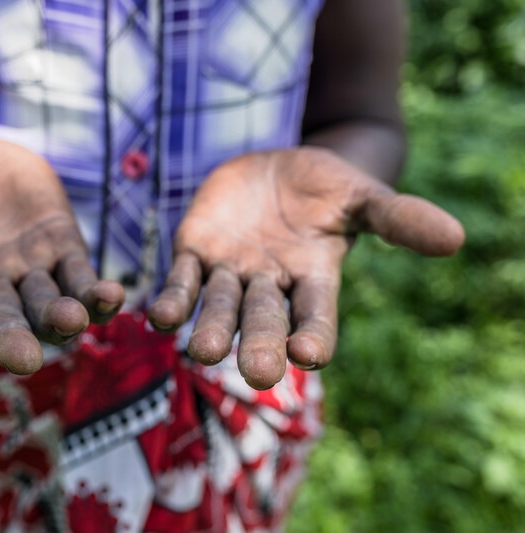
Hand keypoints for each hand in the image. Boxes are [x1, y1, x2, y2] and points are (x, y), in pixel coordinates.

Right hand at [0, 134, 124, 373]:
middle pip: (5, 321)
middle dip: (14, 339)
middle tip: (24, 359)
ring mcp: (31, 272)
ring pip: (48, 304)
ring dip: (62, 316)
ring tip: (72, 321)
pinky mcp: (63, 250)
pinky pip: (82, 277)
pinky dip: (96, 291)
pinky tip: (113, 297)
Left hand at [148, 147, 463, 388]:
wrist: (277, 167)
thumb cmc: (327, 186)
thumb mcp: (362, 195)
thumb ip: (398, 218)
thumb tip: (456, 237)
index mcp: (312, 277)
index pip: (316, 315)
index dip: (314, 335)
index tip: (310, 356)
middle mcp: (269, 284)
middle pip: (263, 320)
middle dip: (258, 344)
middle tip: (256, 373)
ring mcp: (230, 271)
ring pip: (217, 306)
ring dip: (208, 330)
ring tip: (200, 351)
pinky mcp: (195, 251)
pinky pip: (180, 279)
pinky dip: (171, 298)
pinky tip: (158, 316)